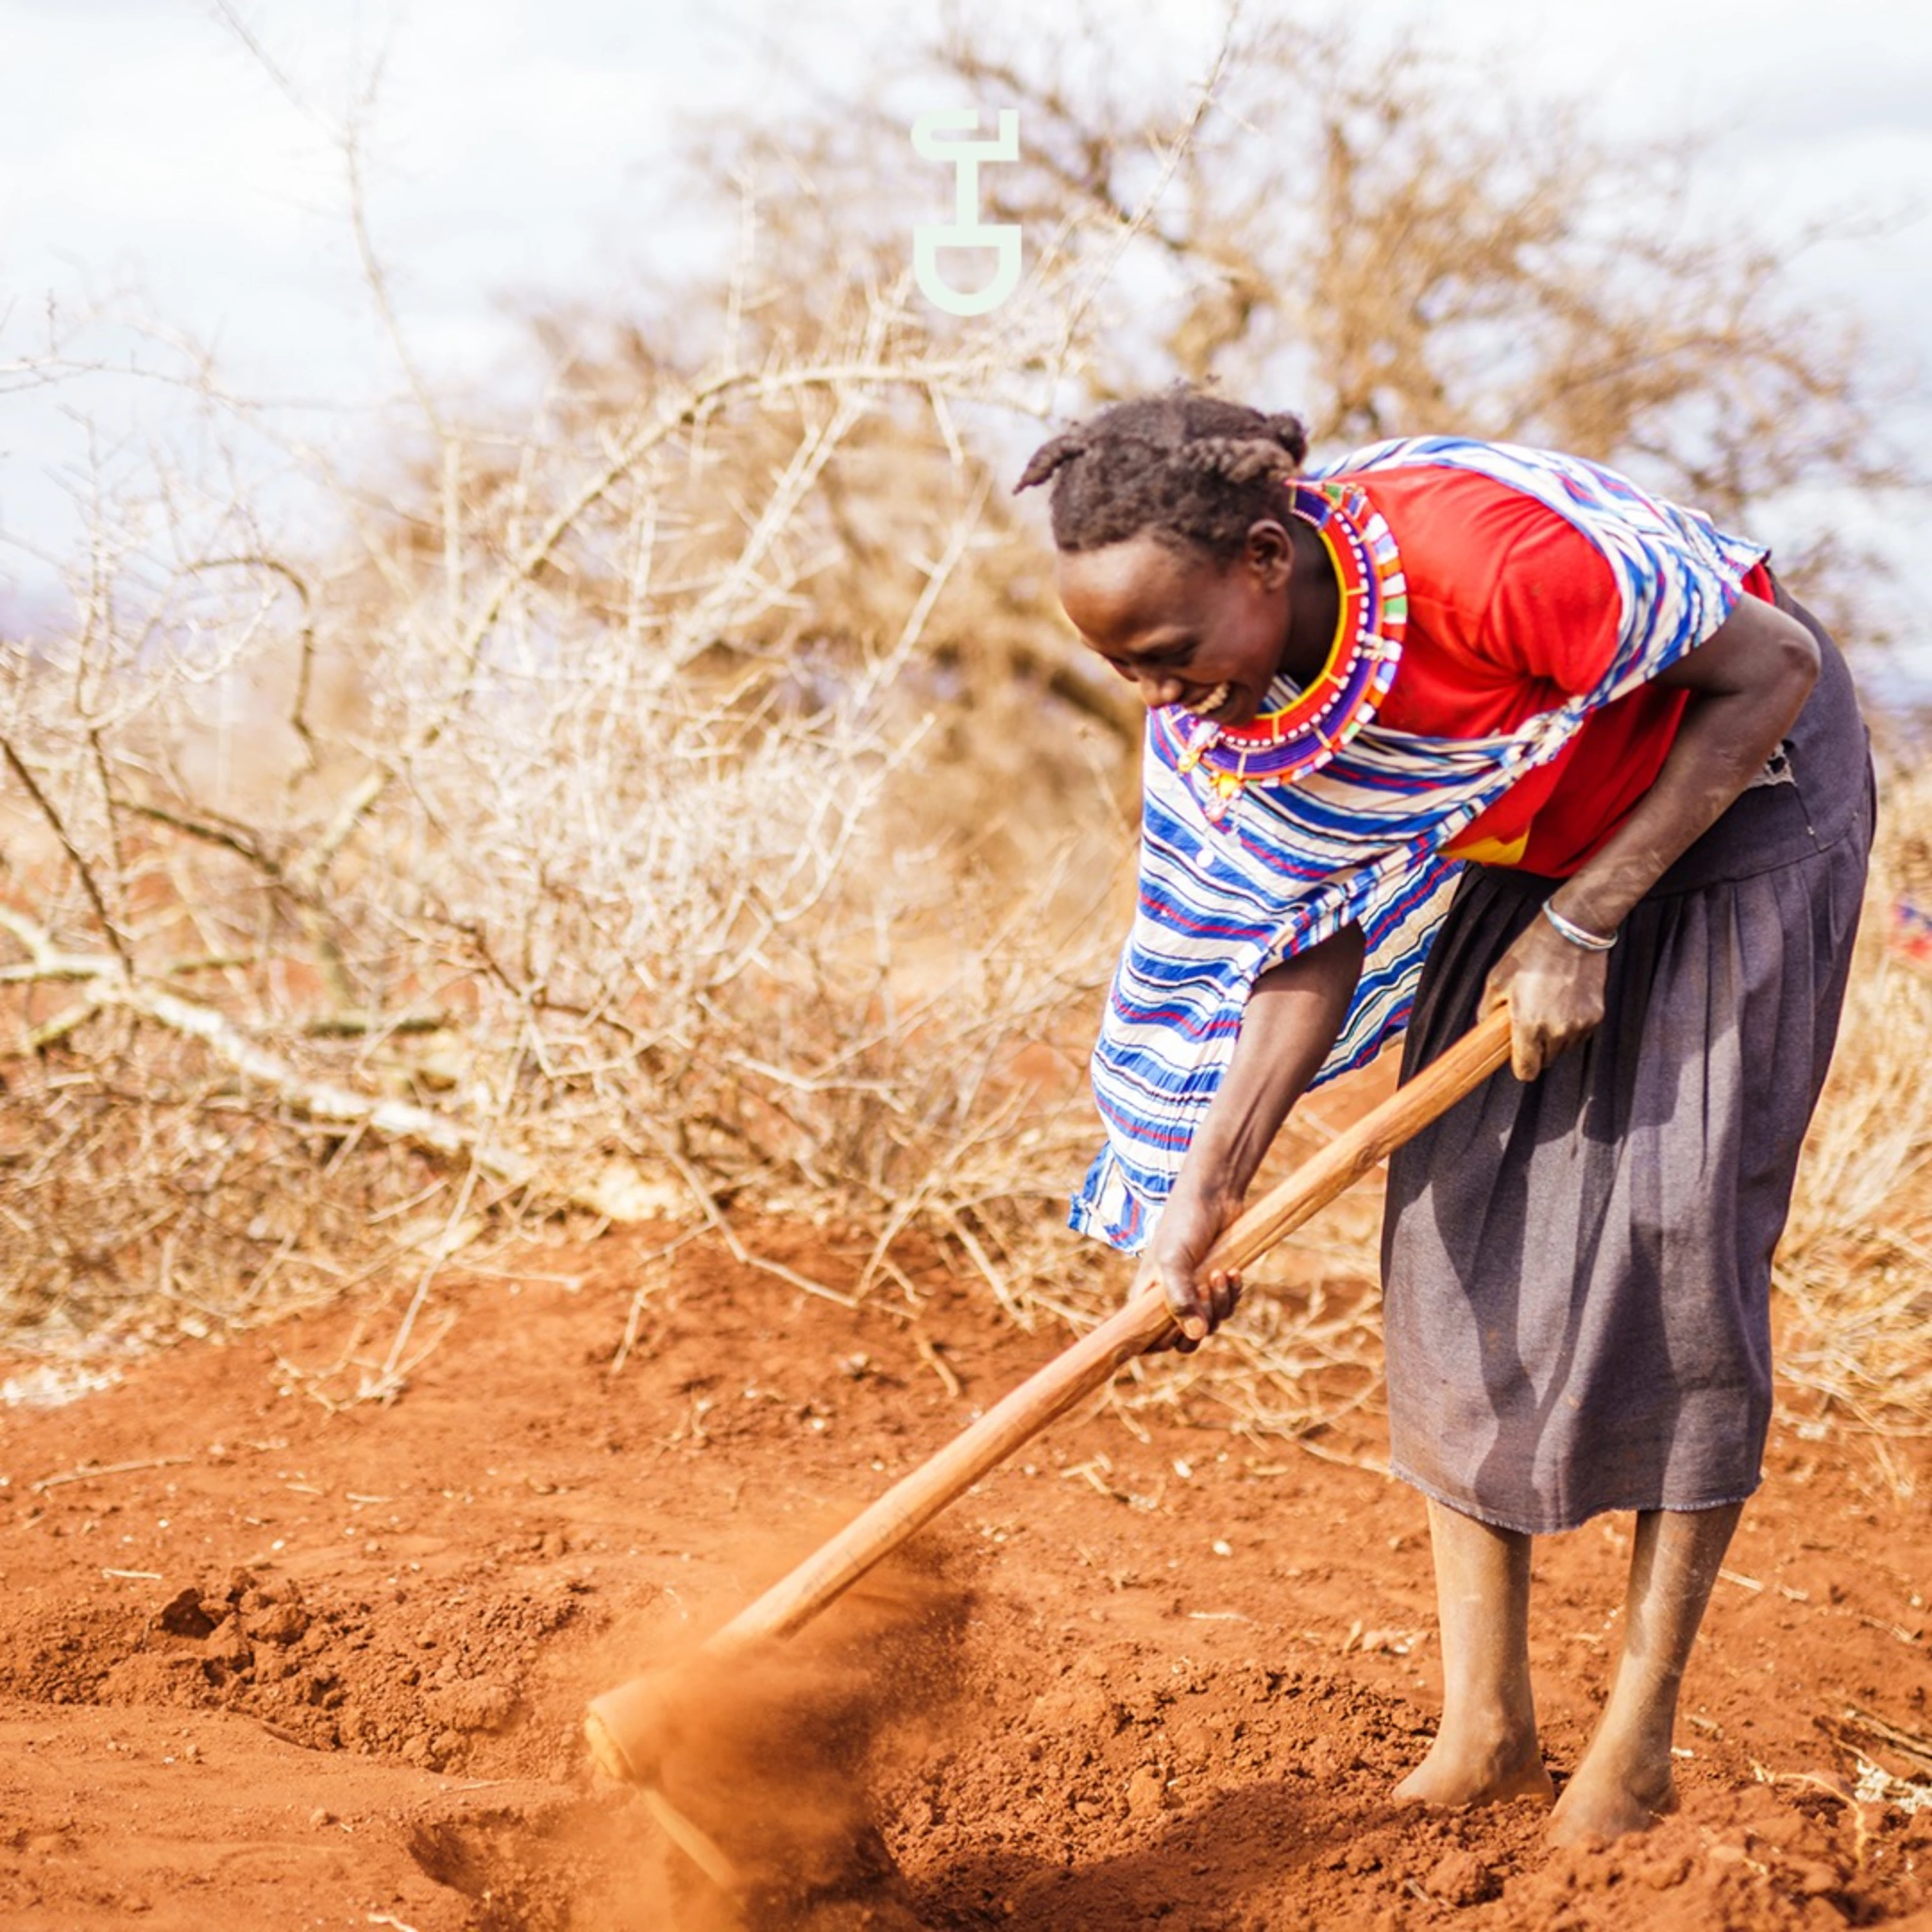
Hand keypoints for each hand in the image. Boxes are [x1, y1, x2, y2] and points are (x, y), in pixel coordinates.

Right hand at [1135, 1182, 1242, 1352]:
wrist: (1213, 1196)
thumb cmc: (1184, 1223)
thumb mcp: (1175, 1260)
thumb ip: (1180, 1299)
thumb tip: (1195, 1336)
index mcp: (1146, 1296)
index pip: (1145, 1339)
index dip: (1159, 1343)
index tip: (1178, 1329)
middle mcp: (1166, 1299)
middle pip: (1182, 1339)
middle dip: (1200, 1320)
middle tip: (1206, 1289)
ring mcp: (1192, 1294)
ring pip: (1207, 1325)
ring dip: (1219, 1304)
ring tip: (1222, 1273)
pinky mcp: (1213, 1286)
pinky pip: (1224, 1308)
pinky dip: (1232, 1295)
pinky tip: (1234, 1272)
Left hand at [1480, 914, 1608, 1080]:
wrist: (1573, 932)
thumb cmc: (1534, 952)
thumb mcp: (1497, 979)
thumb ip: (1487, 1011)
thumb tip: (1484, 1028)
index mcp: (1529, 1025)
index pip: (1526, 1071)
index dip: (1519, 1065)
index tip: (1515, 1055)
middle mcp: (1557, 1030)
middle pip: (1545, 1061)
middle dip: (1535, 1048)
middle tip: (1528, 1023)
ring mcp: (1579, 1025)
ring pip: (1563, 1049)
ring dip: (1553, 1038)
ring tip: (1546, 1007)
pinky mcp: (1596, 1016)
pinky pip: (1579, 1035)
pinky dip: (1570, 1026)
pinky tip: (1562, 1003)